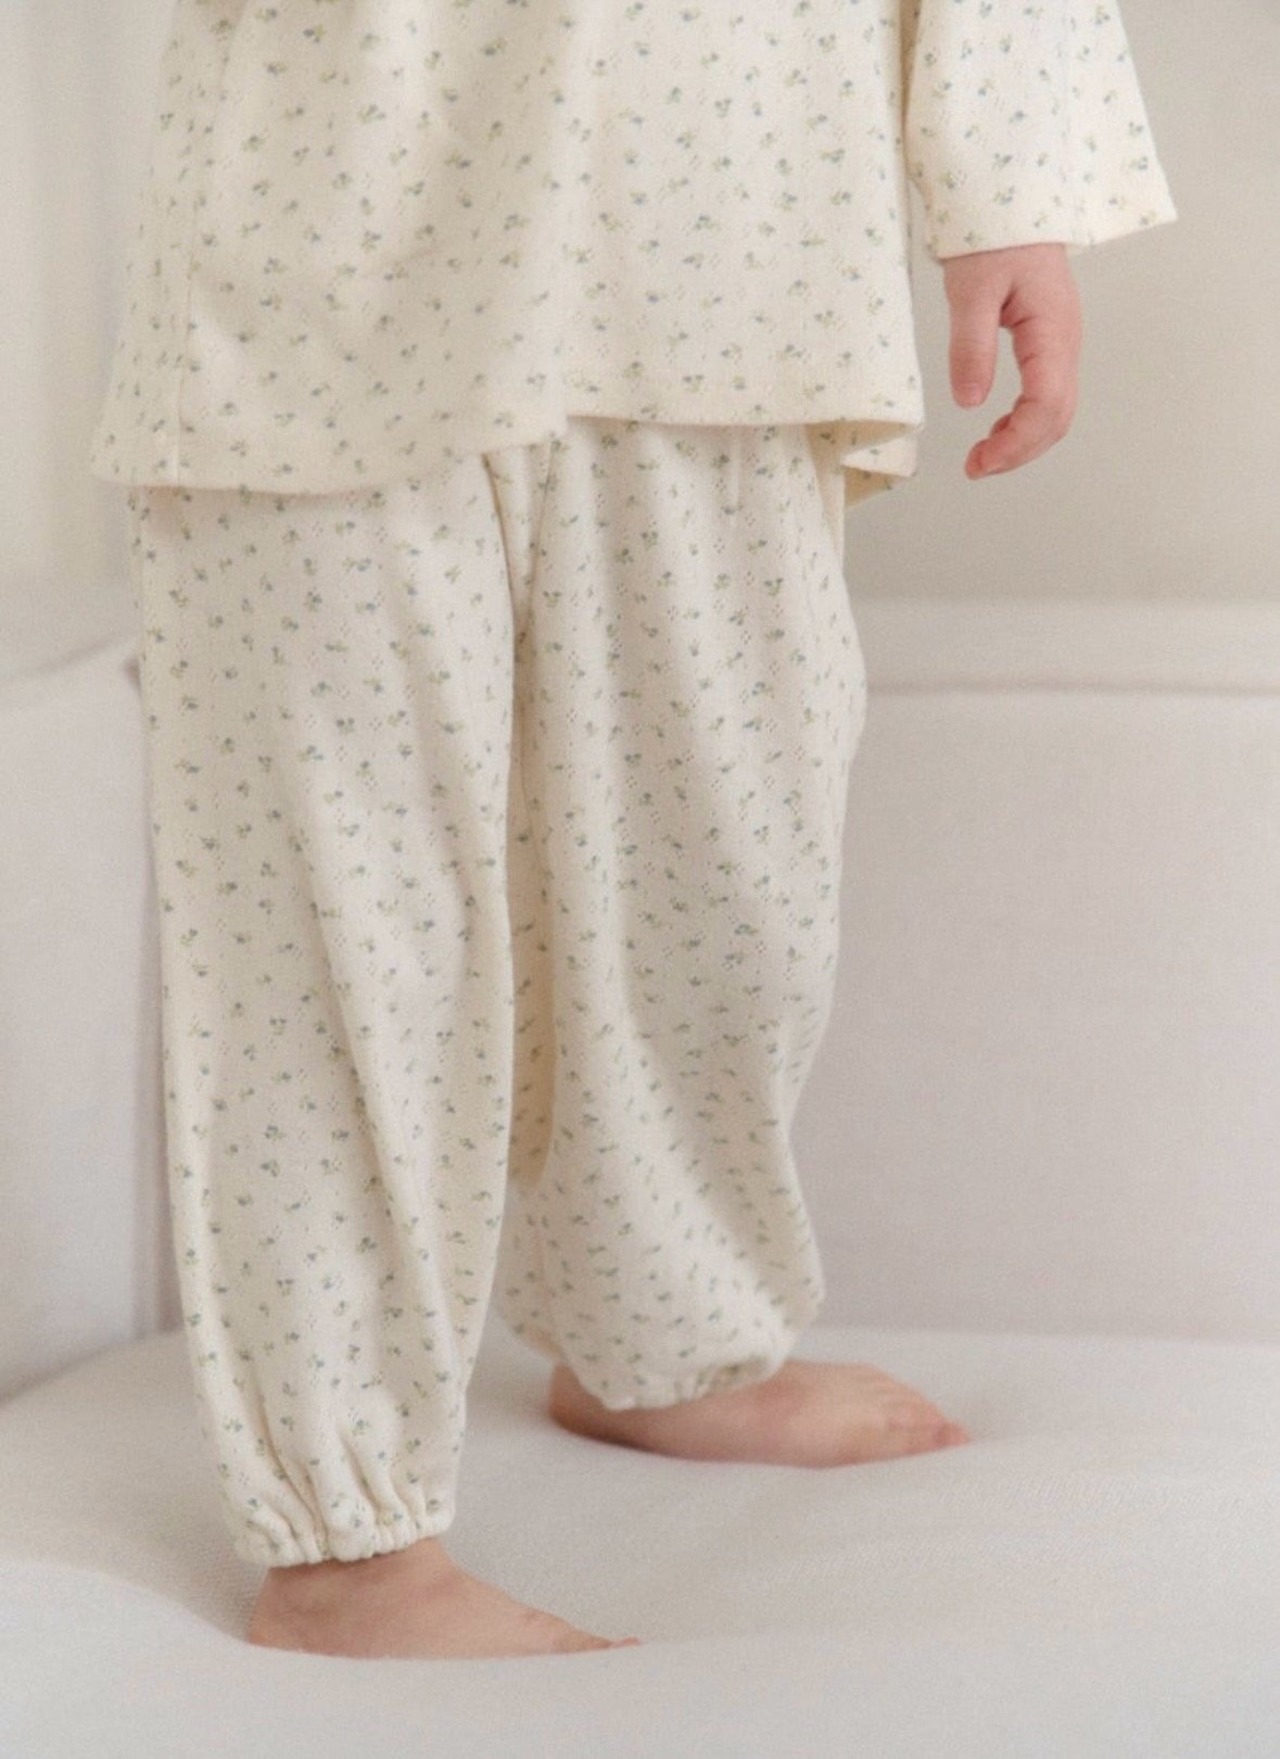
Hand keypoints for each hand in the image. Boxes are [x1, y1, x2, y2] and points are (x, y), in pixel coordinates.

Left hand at [941, 243, 1081, 478]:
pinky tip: (995, 431)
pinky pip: (1047, 396)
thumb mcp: (971, 289)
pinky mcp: (1049, 344)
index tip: (979, 462)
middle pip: (1057, 418)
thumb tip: (969, 401)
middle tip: (974, 468)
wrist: (1011, 200)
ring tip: (981, 457)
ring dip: (1022, 442)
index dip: (1016, 442)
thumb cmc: (992, 236)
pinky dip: (1023, 423)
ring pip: (1056, 412)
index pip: (1047, 405)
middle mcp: (1066, 344)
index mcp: (1053, 331)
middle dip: (1019, 452)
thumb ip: (970, 345)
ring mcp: (1062, 345)